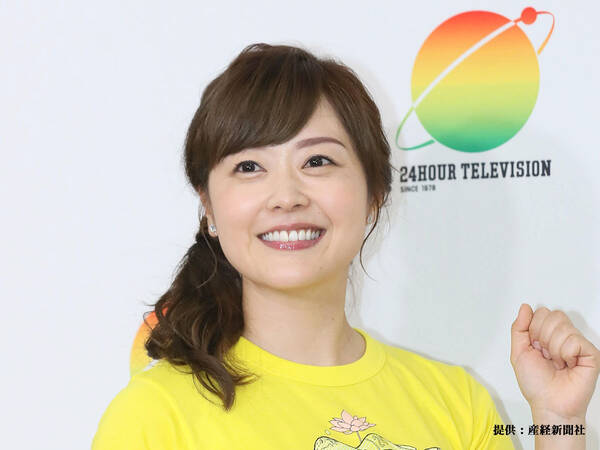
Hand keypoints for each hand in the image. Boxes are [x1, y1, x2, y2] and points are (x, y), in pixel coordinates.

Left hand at [510, 303, 599, 419]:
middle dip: (542, 336)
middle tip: (545, 355)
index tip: (535, 348)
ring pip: (562, 326)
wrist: (549, 404)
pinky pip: (574, 340)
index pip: (541, 312)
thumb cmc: (536, 383)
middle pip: (553, 315)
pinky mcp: (590, 353)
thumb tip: (525, 307)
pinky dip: (565, 354)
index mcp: (547, 334)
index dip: (533, 329)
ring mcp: (578, 344)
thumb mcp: (518, 352)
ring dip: (553, 348)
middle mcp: (563, 336)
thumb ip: (519, 327)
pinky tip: (567, 365)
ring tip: (556, 362)